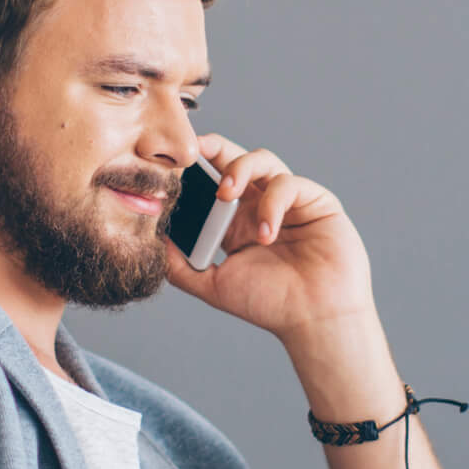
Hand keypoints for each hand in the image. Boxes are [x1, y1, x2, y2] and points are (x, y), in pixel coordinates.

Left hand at [165, 134, 375, 341]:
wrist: (314, 320)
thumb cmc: (270, 304)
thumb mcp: (214, 285)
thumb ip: (180, 266)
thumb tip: (152, 239)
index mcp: (236, 221)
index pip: (212, 181)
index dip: (194, 168)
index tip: (170, 164)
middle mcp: (261, 204)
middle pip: (235, 158)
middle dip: (213, 148)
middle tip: (193, 151)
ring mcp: (290, 201)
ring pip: (263, 160)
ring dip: (240, 169)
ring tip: (226, 194)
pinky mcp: (316, 201)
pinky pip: (289, 184)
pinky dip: (272, 203)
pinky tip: (266, 233)